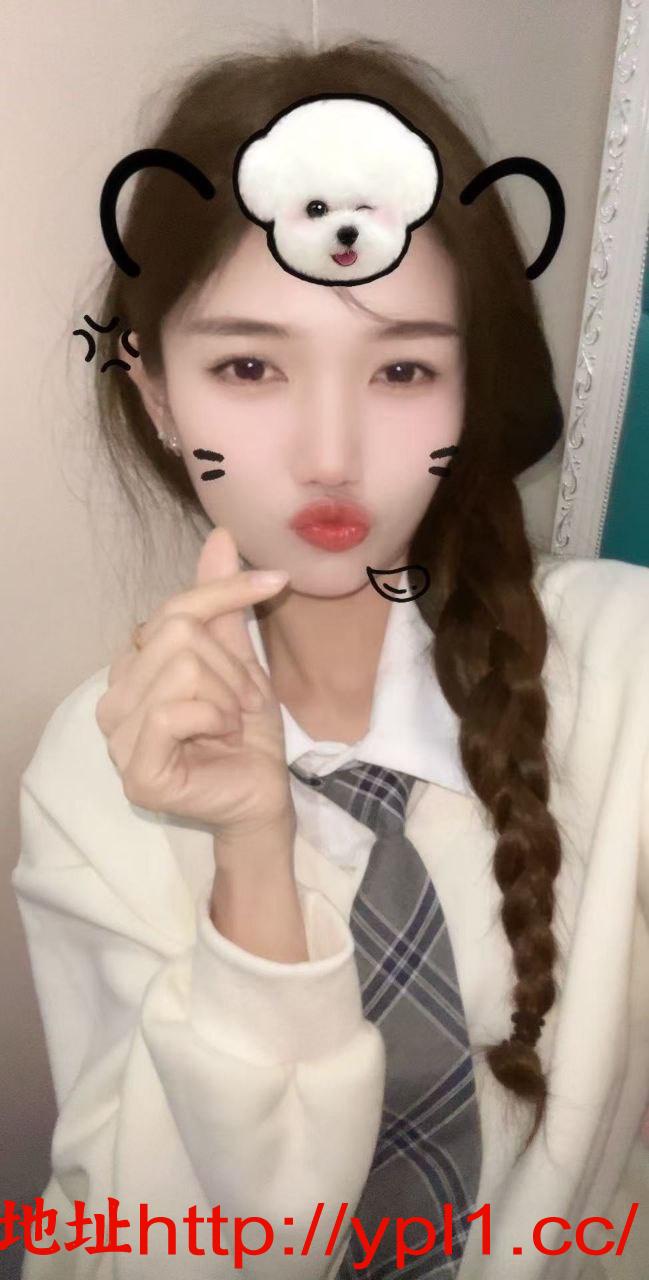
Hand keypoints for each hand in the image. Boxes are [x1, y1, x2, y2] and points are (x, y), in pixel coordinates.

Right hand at [95, 526, 295, 842]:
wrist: (264, 793)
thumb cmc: (246, 733)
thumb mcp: (239, 658)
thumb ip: (221, 603)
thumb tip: (221, 535)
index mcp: (132, 669)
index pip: (172, 608)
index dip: (224, 592)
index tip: (276, 582)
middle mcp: (113, 699)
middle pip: (177, 635)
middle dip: (230, 666)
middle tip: (241, 703)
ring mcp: (118, 739)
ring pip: (179, 669)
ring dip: (227, 695)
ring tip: (231, 723)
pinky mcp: (137, 771)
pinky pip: (170, 711)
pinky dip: (212, 717)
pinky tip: (222, 737)